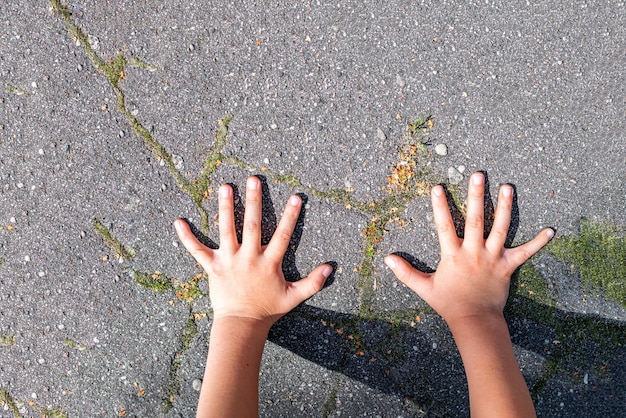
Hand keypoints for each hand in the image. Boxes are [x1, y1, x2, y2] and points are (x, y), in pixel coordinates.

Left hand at [175, 176, 331, 325]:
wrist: (241, 324)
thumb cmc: (268, 310)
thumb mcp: (294, 297)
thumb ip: (313, 282)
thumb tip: (330, 268)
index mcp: (268, 262)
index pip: (282, 235)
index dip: (290, 216)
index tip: (296, 197)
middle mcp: (248, 257)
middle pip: (251, 225)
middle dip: (253, 201)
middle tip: (253, 180)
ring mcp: (229, 261)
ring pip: (226, 230)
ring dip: (225, 207)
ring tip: (224, 187)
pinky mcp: (213, 267)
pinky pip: (197, 251)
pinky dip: (187, 237)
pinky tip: (178, 222)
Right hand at [385, 172, 553, 325]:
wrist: (475, 321)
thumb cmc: (449, 304)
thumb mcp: (424, 288)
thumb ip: (406, 272)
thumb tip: (387, 259)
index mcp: (453, 255)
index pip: (444, 226)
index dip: (440, 206)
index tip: (437, 187)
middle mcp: (473, 252)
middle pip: (476, 220)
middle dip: (476, 196)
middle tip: (479, 175)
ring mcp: (492, 258)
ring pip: (500, 229)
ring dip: (505, 207)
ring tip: (508, 187)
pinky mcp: (507, 267)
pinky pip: (525, 253)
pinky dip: (538, 242)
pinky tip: (551, 230)